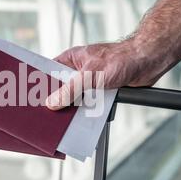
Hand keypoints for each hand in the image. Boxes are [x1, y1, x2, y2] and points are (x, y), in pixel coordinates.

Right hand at [45, 38, 163, 110]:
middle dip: (56, 101)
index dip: (41, 85)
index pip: (49, 72)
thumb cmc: (121, 58)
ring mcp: (89, 82)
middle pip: (61, 89)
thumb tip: (53, 103)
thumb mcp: (90, 75)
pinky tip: (81, 121)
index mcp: (71, 59)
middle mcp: (78, 70)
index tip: (33, 99)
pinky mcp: (100, 91)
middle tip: (47, 115)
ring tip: (63, 121)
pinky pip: (88, 105)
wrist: (147, 62)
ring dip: (73, 108)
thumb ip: (70, 90)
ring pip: (75, 99)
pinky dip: (86, 112)